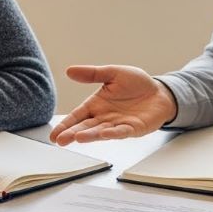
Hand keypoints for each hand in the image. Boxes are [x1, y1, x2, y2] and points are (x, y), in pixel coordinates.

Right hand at [50, 65, 177, 145]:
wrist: (159, 91)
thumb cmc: (136, 83)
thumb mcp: (112, 73)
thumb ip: (92, 74)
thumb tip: (69, 70)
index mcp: (96, 104)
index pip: (77, 116)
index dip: (65, 125)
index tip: (53, 135)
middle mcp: (104, 117)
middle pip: (85, 127)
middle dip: (72, 134)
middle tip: (60, 141)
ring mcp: (118, 124)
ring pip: (100, 132)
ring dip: (90, 135)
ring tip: (77, 138)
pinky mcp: (133, 128)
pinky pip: (122, 131)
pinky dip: (113, 133)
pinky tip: (105, 134)